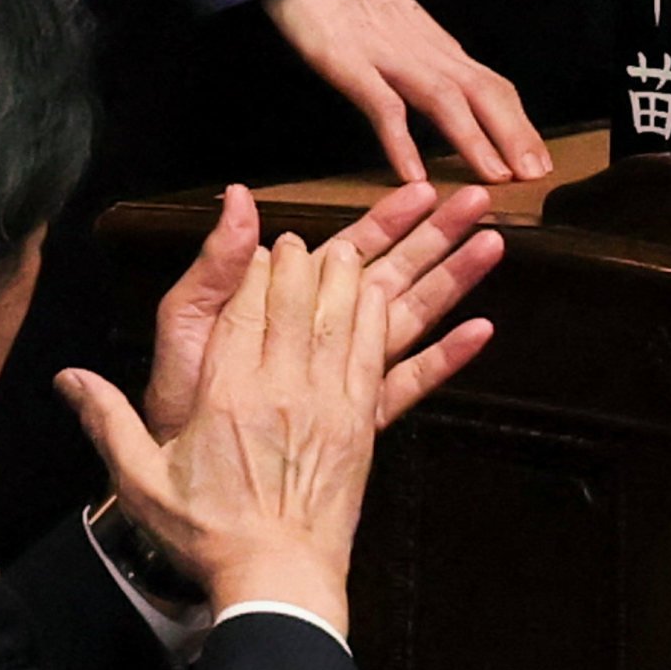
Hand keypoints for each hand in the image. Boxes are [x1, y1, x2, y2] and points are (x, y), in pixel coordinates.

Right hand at [61, 232, 379, 630]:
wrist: (278, 580)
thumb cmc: (210, 535)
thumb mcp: (143, 482)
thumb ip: (106, 421)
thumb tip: (68, 379)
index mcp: (226, 396)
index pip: (243, 308)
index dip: (252, 269)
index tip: (255, 251)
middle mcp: (280, 390)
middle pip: (294, 299)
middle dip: (295, 262)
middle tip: (293, 243)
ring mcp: (325, 404)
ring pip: (338, 316)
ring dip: (339, 278)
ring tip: (337, 252)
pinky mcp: (359, 423)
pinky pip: (370, 353)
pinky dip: (371, 317)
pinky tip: (372, 295)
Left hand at [143, 178, 502, 439]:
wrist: (183, 481)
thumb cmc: (180, 400)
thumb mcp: (188, 321)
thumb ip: (218, 264)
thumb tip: (238, 196)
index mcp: (290, 302)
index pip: (347, 248)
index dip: (385, 216)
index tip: (421, 188)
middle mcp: (324, 333)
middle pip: (392, 272)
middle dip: (434, 235)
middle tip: (477, 200)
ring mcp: (344, 375)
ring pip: (410, 317)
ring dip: (451, 280)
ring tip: (491, 246)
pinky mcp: (356, 417)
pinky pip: (408, 383)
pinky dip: (444, 358)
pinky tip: (479, 332)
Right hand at [263, 0, 549, 184]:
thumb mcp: (398, 26)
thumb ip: (423, 58)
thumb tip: (451, 93)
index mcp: (436, 45)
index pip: (492, 86)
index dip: (520, 124)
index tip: (540, 160)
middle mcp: (425, 50)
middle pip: (483, 93)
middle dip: (515, 135)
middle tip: (538, 176)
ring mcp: (389, 54)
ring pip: (445, 99)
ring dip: (474, 139)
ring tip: (495, 177)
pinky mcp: (349, 60)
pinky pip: (382, 104)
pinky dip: (401, 140)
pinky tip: (412, 174)